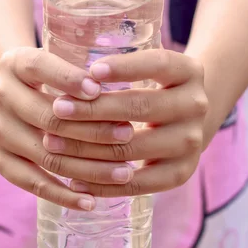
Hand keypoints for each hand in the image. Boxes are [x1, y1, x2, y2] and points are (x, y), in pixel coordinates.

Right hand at [0, 48, 134, 209]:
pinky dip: (63, 194)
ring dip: (88, 166)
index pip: (40, 67)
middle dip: (92, 129)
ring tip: (124, 172)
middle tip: (127, 135)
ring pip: (46, 154)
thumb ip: (84, 70)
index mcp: (15, 63)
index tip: (98, 90)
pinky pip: (33, 183)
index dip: (68, 79)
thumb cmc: (55, 73)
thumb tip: (123, 95)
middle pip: (47, 117)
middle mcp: (1, 95)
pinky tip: (91, 201)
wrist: (17, 90)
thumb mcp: (62, 57)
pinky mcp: (3, 160)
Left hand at [47, 50, 207, 196]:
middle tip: (57, 108)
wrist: (187, 120)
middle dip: (92, 109)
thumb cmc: (154, 87)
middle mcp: (196, 105)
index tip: (90, 71)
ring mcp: (192, 142)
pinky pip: (137, 183)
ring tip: (52, 142)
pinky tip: (73, 178)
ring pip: (131, 147)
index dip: (124, 68)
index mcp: (189, 71)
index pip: (158, 64)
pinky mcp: (180, 173)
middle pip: (139, 106)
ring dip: (86, 146)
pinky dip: (102, 182)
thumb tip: (72, 75)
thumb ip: (123, 67)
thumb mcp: (150, 68)